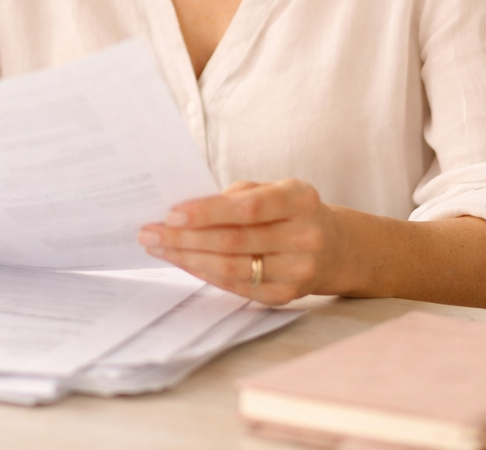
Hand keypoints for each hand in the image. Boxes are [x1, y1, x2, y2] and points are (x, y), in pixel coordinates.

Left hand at [137, 179, 346, 304]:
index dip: (208, 212)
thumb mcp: (274, 189)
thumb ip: (237, 196)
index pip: (249, 208)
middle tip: (149, 232)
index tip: (171, 212)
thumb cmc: (291, 211)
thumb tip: (184, 210)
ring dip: (187, 257)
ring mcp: (298, 271)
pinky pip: (236, 286)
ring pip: (231, 267)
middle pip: (234, 241)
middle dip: (185, 237)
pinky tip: (182, 261)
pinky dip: (204, 273)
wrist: (337, 248)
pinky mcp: (285, 296)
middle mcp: (304, 237)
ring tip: (157, 247)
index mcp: (300, 200)